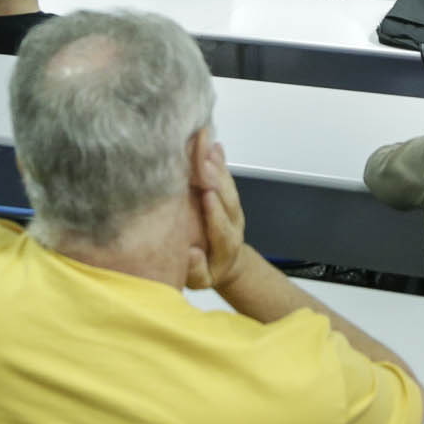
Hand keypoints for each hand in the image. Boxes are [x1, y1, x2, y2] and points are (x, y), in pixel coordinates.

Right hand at [187, 140, 253, 294]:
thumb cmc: (210, 271)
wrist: (229, 262)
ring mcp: (231, 206)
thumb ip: (196, 270)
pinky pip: (223, 175)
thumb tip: (191, 254)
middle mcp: (232, 220)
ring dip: (215, 163)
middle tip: (202, 157)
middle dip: (214, 177)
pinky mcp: (227, 195)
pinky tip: (210, 142)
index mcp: (226, 243)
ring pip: (224, 182)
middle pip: (225, 196)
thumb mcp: (201, 282)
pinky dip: (217, 159)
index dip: (214, 210)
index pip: (221, 225)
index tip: (207, 195)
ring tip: (204, 143)